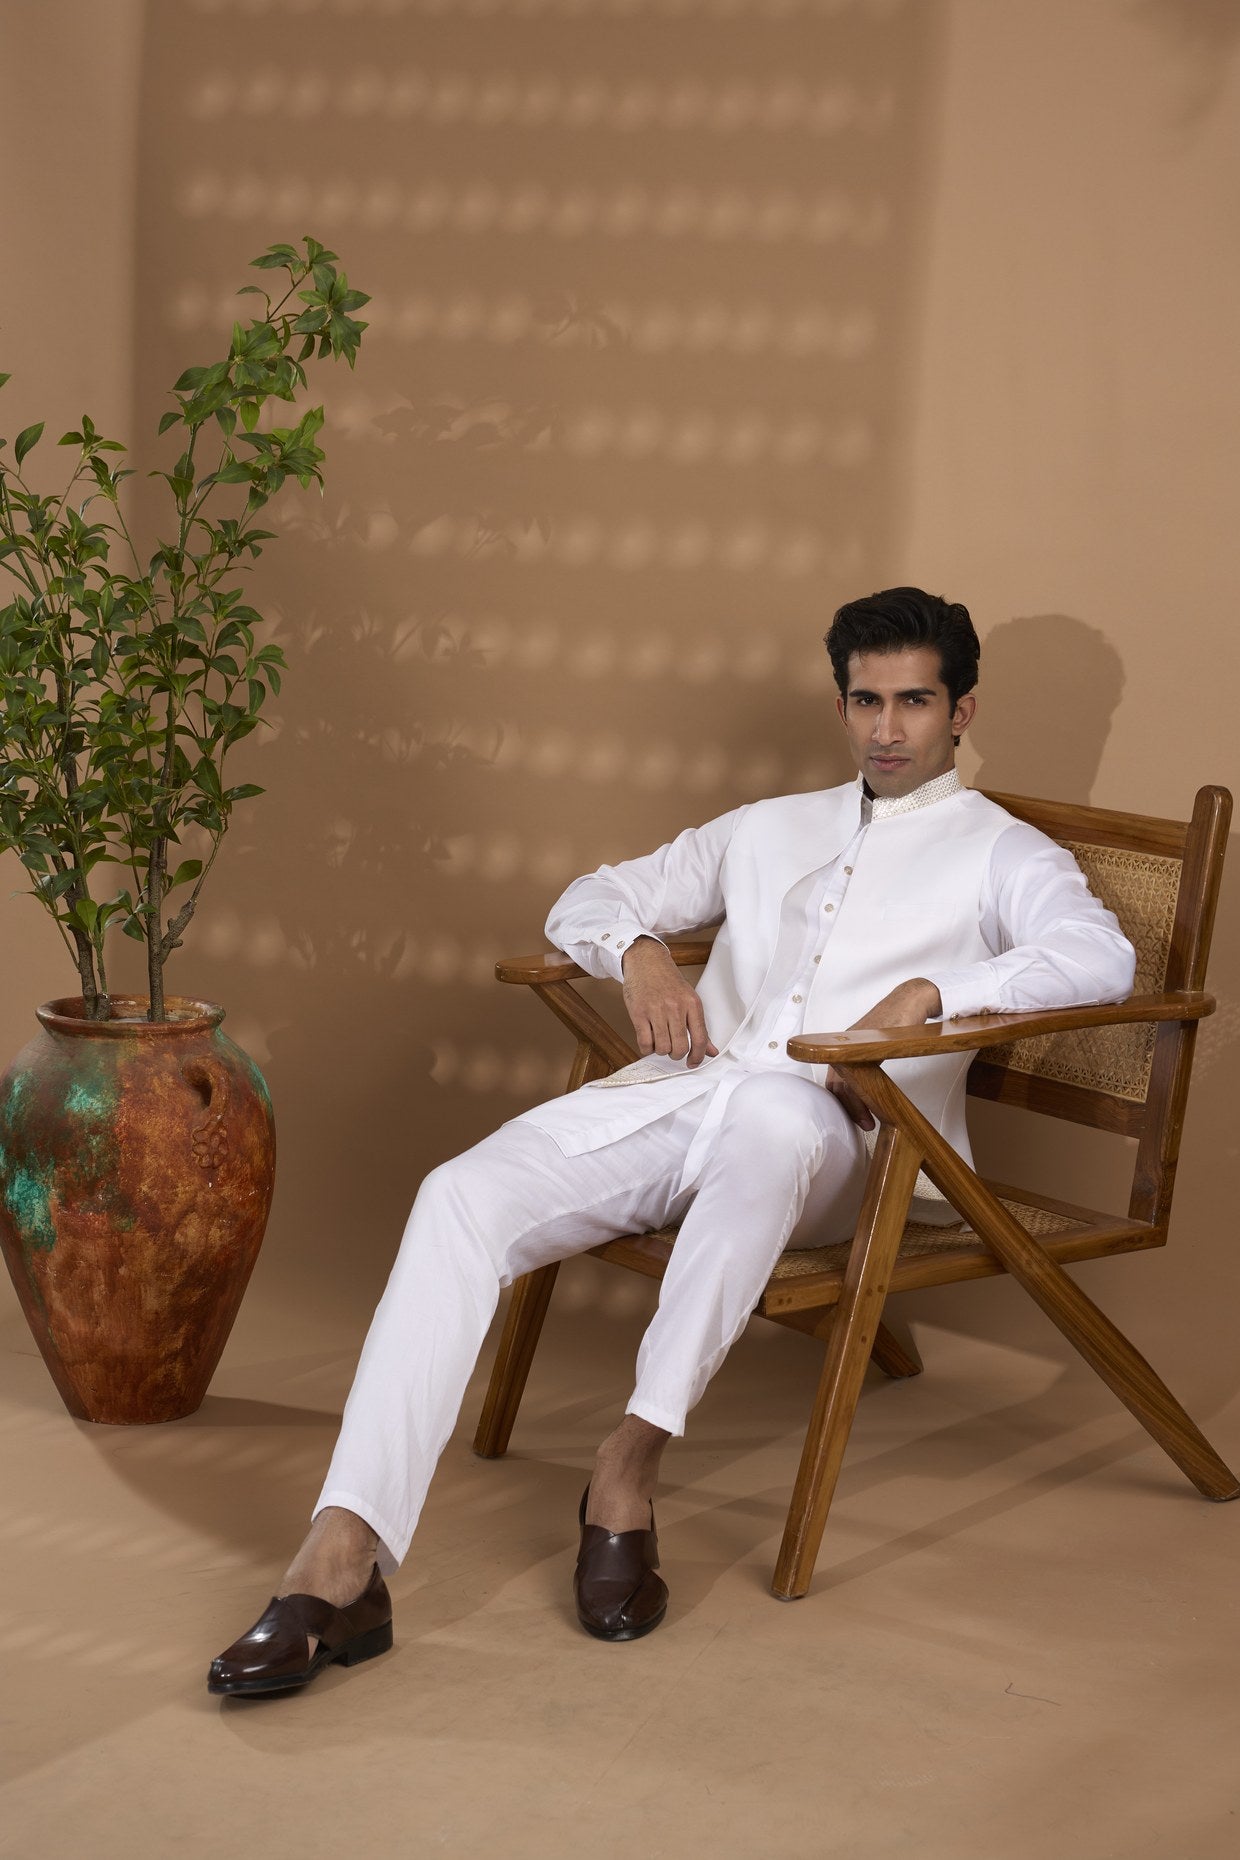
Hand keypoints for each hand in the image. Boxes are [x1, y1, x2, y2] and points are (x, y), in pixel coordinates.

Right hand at [621, 937, 718, 1067]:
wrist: (646, 961)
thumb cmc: (668, 980)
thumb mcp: (689, 999)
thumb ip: (699, 1026)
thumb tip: (711, 1051)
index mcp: (692, 1004)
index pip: (700, 1039)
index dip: (698, 1056)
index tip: (693, 1062)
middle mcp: (676, 1007)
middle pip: (680, 1047)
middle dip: (676, 1054)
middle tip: (673, 1049)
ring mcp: (656, 1010)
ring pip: (662, 1047)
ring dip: (661, 1050)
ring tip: (660, 1041)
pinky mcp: (639, 1013)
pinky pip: (645, 1042)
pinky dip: (647, 1048)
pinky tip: (648, 1041)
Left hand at [825, 977, 942, 1128]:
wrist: (912, 999)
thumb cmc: (898, 1021)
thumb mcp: (879, 1045)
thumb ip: (869, 1062)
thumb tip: (868, 1086)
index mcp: (845, 1047)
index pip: (835, 1080)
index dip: (843, 1103)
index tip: (857, 1118)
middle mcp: (845, 1044)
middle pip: (836, 1083)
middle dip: (848, 1108)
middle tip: (864, 1125)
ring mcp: (855, 1042)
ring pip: (845, 1078)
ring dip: (856, 1103)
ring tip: (868, 1121)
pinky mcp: (870, 1040)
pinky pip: (860, 1069)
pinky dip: (864, 1089)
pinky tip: (874, 1100)